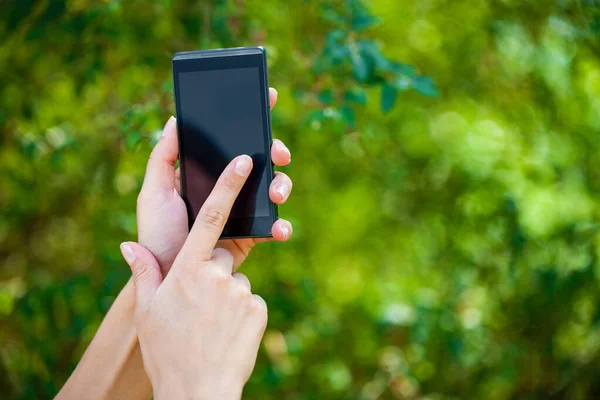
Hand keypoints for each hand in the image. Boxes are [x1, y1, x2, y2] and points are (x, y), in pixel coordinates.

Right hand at [121, 155, 267, 399]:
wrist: (199, 390)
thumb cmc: (168, 349)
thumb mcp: (147, 310)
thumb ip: (143, 272)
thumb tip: (129, 245)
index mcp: (189, 268)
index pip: (212, 216)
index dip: (229, 184)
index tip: (245, 161)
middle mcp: (219, 275)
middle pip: (222, 255)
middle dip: (213, 270)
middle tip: (198, 304)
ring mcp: (241, 291)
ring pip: (236, 280)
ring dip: (225, 294)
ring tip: (210, 324)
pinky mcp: (258, 308)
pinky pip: (249, 298)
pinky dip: (240, 310)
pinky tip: (226, 331)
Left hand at [137, 87, 292, 275]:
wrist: (169, 280)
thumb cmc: (157, 235)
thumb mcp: (152, 193)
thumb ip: (162, 158)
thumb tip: (176, 120)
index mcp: (207, 173)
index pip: (232, 140)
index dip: (252, 119)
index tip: (268, 99)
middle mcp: (227, 188)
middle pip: (261, 161)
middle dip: (275, 152)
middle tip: (278, 153)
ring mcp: (241, 210)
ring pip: (272, 188)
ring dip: (281, 185)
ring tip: (276, 193)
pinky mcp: (251, 235)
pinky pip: (272, 225)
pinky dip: (281, 225)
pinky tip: (280, 228)